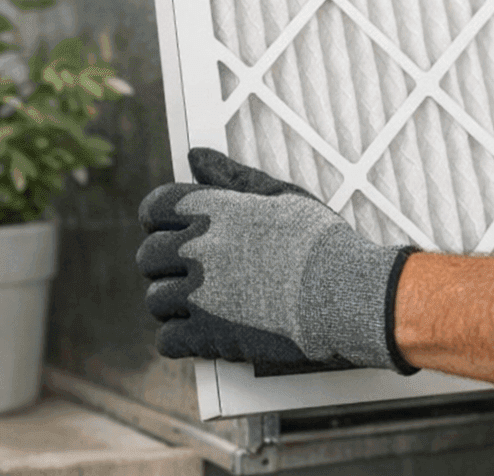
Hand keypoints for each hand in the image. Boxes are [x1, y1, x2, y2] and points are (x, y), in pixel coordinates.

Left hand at [136, 148, 417, 375]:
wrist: (345, 294)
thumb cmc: (320, 242)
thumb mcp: (282, 196)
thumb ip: (232, 176)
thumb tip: (196, 156)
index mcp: (213, 210)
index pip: (155, 207)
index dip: (161, 220)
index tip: (177, 231)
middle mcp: (197, 249)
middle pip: (148, 256)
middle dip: (166, 264)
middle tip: (198, 272)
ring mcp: (197, 294)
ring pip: (155, 299)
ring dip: (175, 302)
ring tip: (209, 302)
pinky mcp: (205, 335)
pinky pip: (167, 339)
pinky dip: (183, 338)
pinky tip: (209, 331)